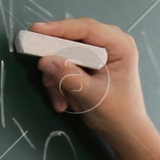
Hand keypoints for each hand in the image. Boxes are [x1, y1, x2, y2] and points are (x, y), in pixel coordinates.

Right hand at [29, 17, 146, 140]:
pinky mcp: (87, 62)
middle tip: (44, 74)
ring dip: (57, 78)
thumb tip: (45, 61)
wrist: (123, 131)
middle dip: (56, 61)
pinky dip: (60, 82)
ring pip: (64, 54)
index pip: (87, 28)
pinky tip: (64, 101)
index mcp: (120, 45)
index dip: (59, 28)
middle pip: (72, 40)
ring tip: (61, 100)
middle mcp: (110, 43)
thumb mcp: (92, 95)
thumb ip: (69, 77)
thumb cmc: (117, 114)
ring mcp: (98, 52)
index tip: (36, 30)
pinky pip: (65, 65)